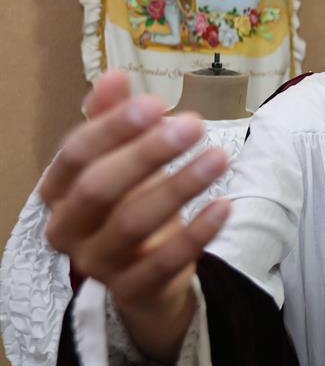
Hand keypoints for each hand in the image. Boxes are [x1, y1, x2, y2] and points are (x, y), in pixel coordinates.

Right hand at [41, 69, 229, 361]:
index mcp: (58, 189)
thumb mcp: (119, 159)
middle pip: (100, 188)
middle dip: (148, 154)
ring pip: (132, 224)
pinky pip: (163, 263)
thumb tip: (114, 76)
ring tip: (220, 156)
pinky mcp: (132, 289)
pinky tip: (225, 205)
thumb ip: (113, 119)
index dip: (114, 127)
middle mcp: (68, 228)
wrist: (143, 270)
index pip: (76, 154)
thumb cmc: (128, 201)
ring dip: (179, 186)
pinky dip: (196, 234)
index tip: (157, 102)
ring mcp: (97, 263)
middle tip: (194, 125)